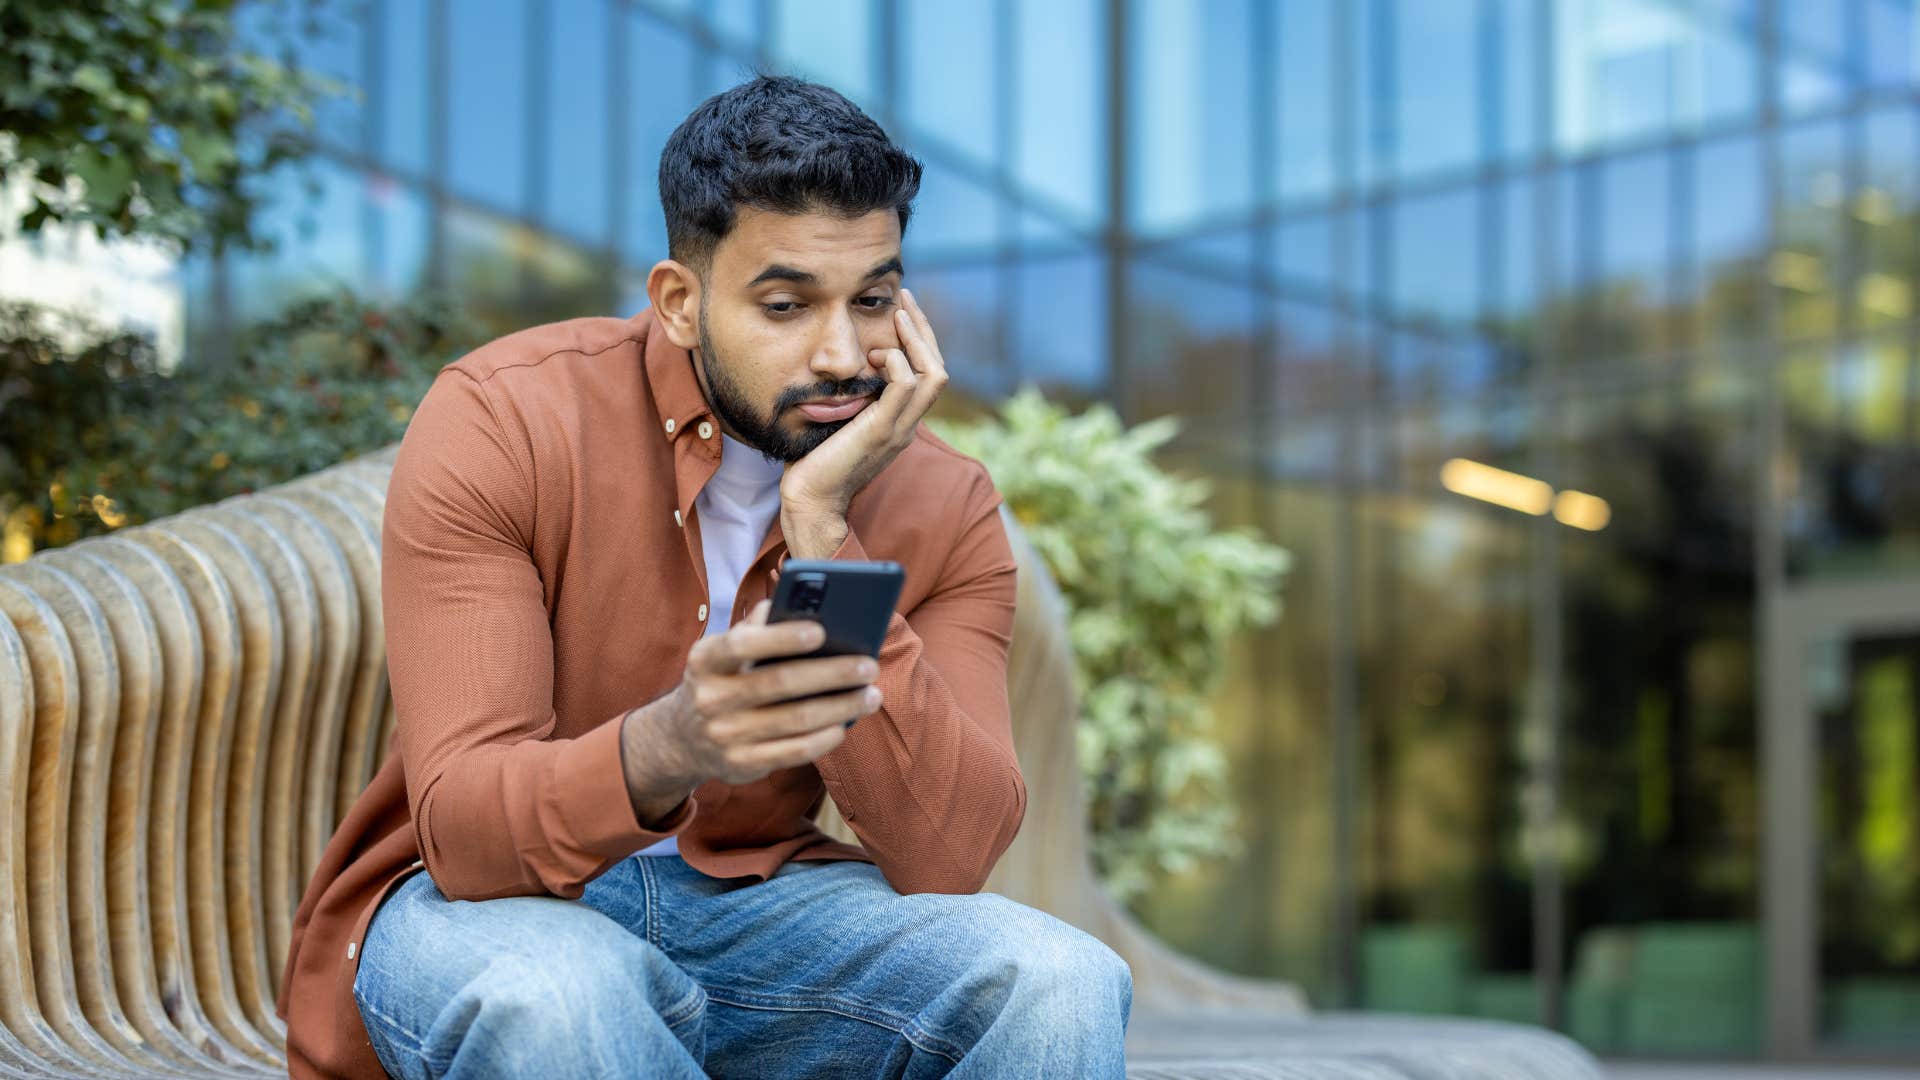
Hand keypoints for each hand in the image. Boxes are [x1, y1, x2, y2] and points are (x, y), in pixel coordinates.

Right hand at [623, 600, 882, 800]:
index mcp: (706, 658)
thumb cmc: (723, 678)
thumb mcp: (724, 649)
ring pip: (796, 719)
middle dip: (832, 673)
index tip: (822, 631)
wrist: (682, 737)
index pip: (742, 643)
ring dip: (841, 707)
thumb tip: (805, 603)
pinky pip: (795, 752)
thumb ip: (758, 625)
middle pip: (781, 682)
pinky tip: (846, 724)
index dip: (782, 637)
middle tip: (869, 666)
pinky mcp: (741, 764)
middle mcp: (710, 697)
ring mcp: (725, 735)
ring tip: (871, 695)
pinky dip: (826, 737)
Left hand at [779, 287, 947, 557]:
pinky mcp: (883, 431)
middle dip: (923, 329)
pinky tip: (879, 352)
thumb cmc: (815, 462)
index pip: (926, 373)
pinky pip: (907, 386)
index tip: (899, 309)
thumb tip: (842, 369)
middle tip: (903, 298)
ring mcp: (899, 428)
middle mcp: (907, 423)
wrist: (810, 498)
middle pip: (937, 368)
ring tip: (897, 315)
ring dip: (917, 339)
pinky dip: (899, 362)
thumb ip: (851, 398)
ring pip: (933, 374)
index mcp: (900, 421)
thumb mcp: (839, 421)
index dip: (918, 339)